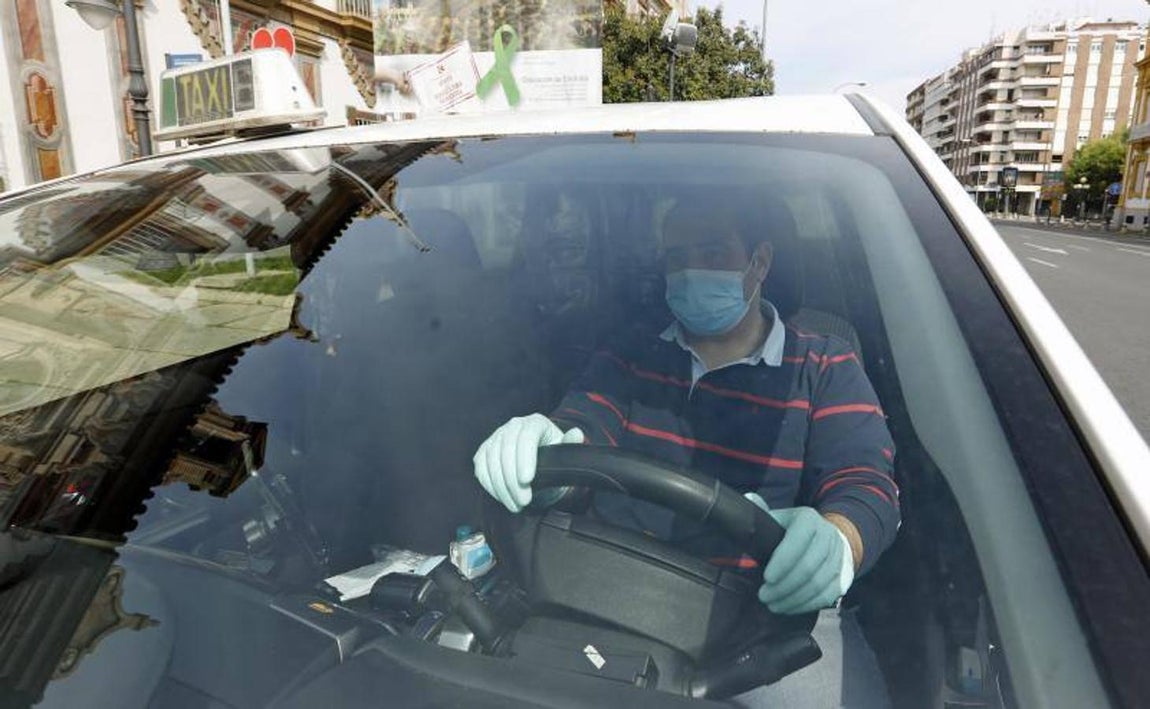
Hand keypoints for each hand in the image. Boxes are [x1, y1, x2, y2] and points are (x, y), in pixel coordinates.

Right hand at [473, 414, 584, 512]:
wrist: (540, 464)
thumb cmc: (554, 458)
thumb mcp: (564, 453)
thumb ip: (570, 445)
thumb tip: (576, 434)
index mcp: (535, 422)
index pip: (527, 436)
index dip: (525, 458)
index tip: (527, 480)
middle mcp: (513, 425)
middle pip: (507, 450)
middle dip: (513, 480)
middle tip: (523, 501)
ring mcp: (496, 437)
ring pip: (491, 460)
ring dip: (501, 486)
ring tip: (515, 505)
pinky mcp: (484, 450)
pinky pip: (481, 467)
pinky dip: (489, 484)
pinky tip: (502, 497)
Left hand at [744, 493, 853, 614]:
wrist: (830, 536)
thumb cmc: (794, 531)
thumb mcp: (780, 517)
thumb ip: (762, 511)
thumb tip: (748, 499)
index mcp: (809, 519)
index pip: (797, 541)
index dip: (782, 562)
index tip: (766, 578)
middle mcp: (828, 536)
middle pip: (808, 567)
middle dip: (783, 586)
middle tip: (764, 596)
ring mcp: (840, 556)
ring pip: (818, 584)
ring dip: (793, 598)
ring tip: (773, 604)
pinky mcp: (845, 576)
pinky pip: (827, 595)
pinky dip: (807, 605)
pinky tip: (790, 607)